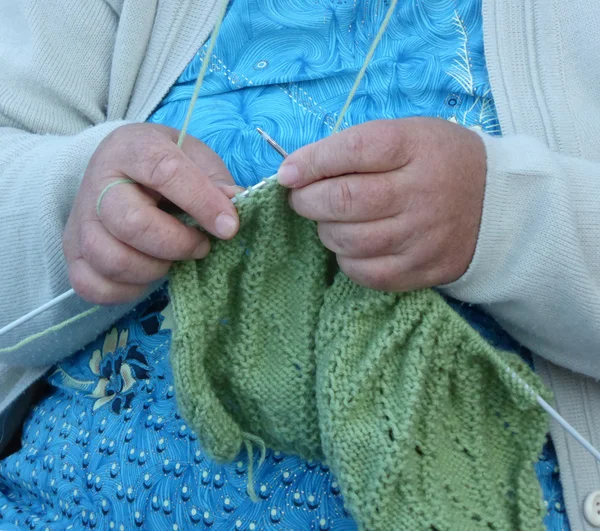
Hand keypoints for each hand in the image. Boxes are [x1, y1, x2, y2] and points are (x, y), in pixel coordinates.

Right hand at [63, 123, 240, 304]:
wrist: (120, 173)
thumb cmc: (167, 168)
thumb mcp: (196, 160)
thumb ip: (216, 181)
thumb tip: (236, 204)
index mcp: (132, 148)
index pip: (165, 172)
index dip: (202, 202)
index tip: (229, 227)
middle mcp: (98, 182)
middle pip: (132, 224)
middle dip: (178, 244)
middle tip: (201, 246)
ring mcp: (81, 221)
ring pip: (112, 259)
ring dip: (155, 269)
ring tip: (174, 260)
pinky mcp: (73, 253)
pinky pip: (93, 286)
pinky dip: (128, 290)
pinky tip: (148, 273)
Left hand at [277, 117, 486, 291]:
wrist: (498, 205)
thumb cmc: (440, 162)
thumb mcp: (408, 135)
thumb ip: (355, 148)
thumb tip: (296, 170)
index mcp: (415, 147)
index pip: (353, 151)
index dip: (310, 162)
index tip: (288, 173)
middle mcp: (420, 193)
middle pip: (344, 200)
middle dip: (307, 200)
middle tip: (302, 198)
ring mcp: (422, 236)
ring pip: (348, 240)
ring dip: (325, 230)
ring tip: (331, 220)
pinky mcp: (422, 270)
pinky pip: (366, 273)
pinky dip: (346, 259)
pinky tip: (352, 245)